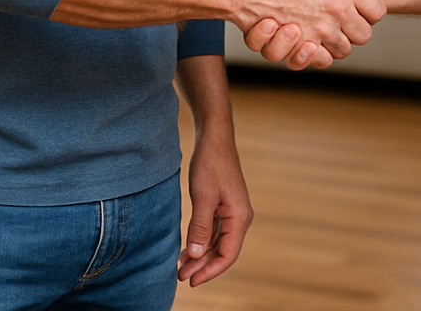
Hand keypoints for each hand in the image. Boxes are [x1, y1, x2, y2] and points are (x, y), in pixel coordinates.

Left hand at [177, 130, 251, 285]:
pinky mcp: (223, 206)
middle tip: (180, 277)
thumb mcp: (202, 196)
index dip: (210, 271)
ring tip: (180, 267)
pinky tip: (186, 249)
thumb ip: (200, 227)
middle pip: (222, 251)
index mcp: (240, 217)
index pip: (227, 255)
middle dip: (202, 266)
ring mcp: (232, 212)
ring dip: (200, 256)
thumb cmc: (210, 164)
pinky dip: (200, 242)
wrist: (214, 138)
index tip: (191, 281)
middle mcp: (239, 218)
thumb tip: (195, 255)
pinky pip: (214, 232)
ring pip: (217, 243)